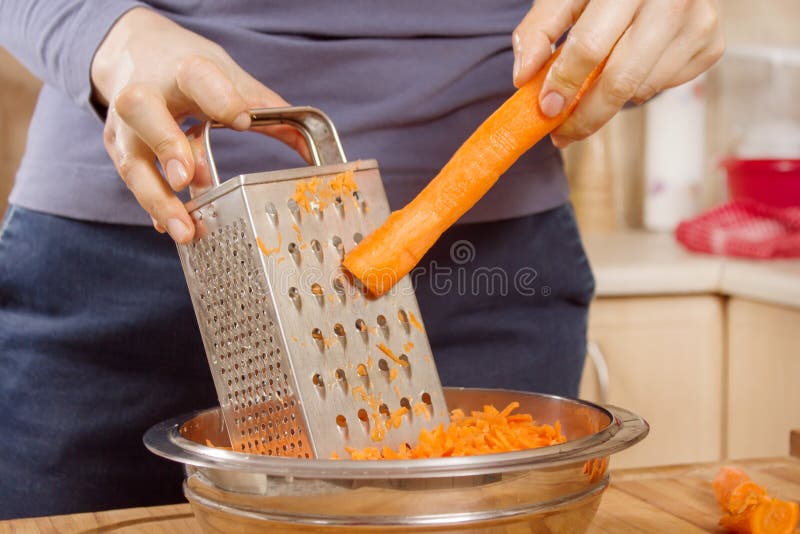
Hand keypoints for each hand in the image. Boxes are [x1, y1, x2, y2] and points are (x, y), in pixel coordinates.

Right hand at [92, 8, 309, 242]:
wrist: (130, 50)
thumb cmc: (183, 64)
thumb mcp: (225, 71)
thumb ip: (263, 106)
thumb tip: (308, 150)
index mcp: (183, 67)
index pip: (198, 76)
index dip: (220, 98)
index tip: (243, 121)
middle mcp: (145, 92)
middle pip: (142, 111)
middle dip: (165, 145)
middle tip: (187, 179)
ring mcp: (125, 123)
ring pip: (132, 160)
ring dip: (157, 198)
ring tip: (184, 230)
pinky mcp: (116, 146)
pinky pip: (132, 179)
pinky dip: (153, 206)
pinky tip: (172, 227)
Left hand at [512, 0, 723, 147]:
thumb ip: (538, 31)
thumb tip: (524, 77)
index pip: (591, 46)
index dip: (564, 82)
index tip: (546, 109)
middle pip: (620, 80)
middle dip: (585, 116)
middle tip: (561, 133)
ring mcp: (700, 20)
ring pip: (641, 88)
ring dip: (609, 101)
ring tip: (591, 89)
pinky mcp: (713, 42)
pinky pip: (664, 86)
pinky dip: (638, 87)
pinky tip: (630, 64)